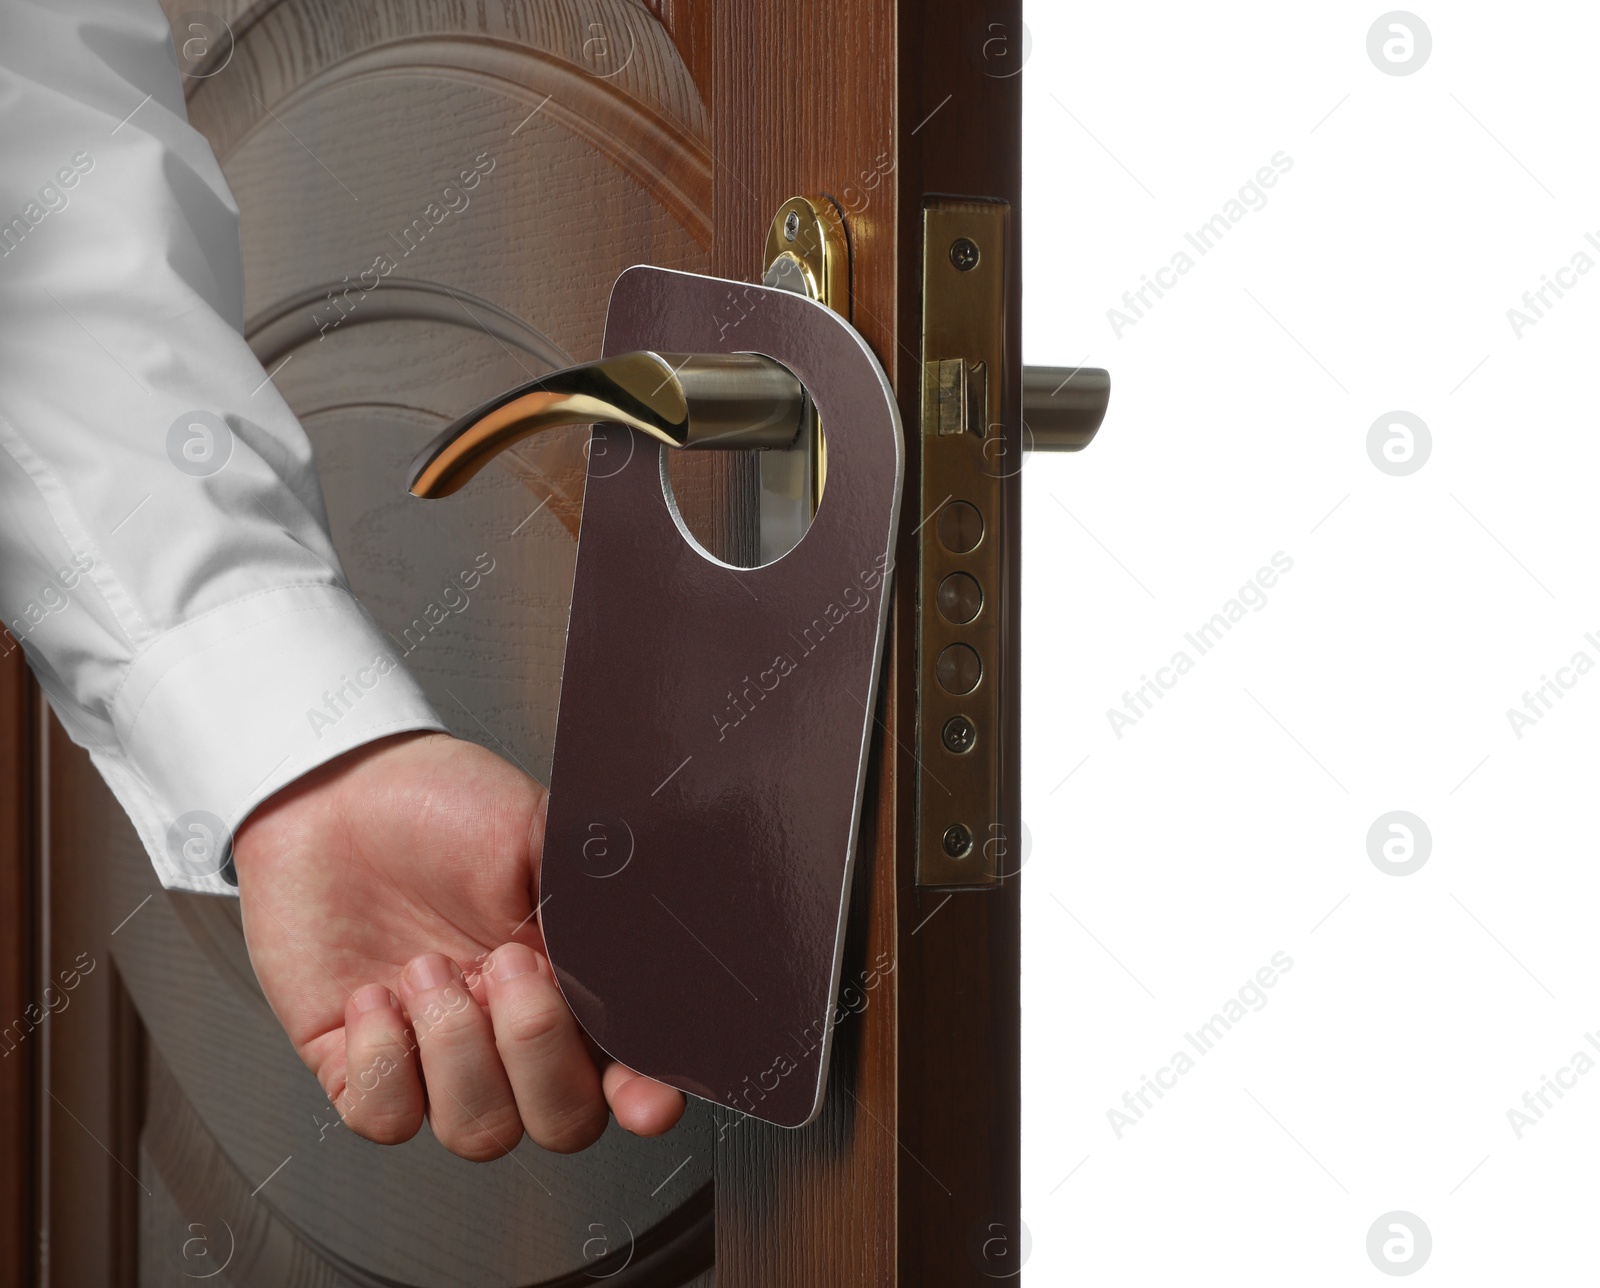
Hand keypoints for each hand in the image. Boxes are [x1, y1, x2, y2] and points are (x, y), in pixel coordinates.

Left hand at [232, 730, 684, 1157]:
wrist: (334, 788)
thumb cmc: (441, 801)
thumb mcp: (539, 835)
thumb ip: (594, 908)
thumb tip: (646, 968)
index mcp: (572, 981)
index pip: (627, 1070)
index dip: (644, 1096)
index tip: (642, 1098)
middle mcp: (512, 1032)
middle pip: (562, 1120)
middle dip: (537, 1052)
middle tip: (504, 965)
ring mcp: (437, 1055)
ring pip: (478, 1132)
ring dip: (454, 1049)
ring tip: (427, 966)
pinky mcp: (357, 1061)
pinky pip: (383, 1119)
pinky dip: (382, 1062)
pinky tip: (374, 996)